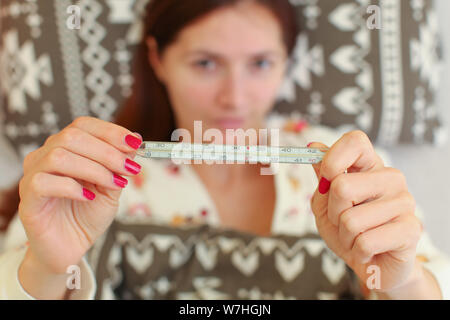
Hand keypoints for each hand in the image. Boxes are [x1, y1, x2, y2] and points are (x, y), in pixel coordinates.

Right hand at [18, 116, 142, 274]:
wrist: (71, 247)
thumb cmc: (88, 214)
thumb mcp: (112, 186)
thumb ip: (120, 164)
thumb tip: (135, 139)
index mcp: (66, 148)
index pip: (83, 126)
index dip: (110, 131)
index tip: (135, 144)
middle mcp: (45, 156)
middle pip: (72, 137)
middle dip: (107, 151)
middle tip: (129, 168)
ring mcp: (33, 176)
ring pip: (59, 156)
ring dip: (94, 169)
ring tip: (114, 184)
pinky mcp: (28, 199)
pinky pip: (43, 183)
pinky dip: (71, 187)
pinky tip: (88, 197)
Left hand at [308, 131, 421, 292]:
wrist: (372, 264)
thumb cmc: (348, 230)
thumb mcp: (325, 202)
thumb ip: (322, 175)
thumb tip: (313, 145)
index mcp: (371, 165)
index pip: (355, 141)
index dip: (332, 159)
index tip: (324, 182)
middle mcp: (391, 178)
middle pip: (343, 186)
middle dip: (332, 212)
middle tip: (342, 221)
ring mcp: (405, 202)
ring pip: (350, 219)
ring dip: (344, 235)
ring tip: (356, 237)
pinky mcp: (411, 229)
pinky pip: (365, 241)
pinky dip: (357, 250)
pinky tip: (368, 250)